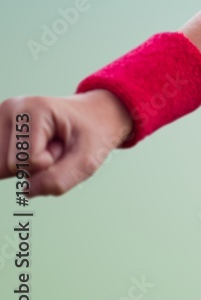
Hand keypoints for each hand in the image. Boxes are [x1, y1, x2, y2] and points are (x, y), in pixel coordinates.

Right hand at [0, 90, 132, 196]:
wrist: (93, 116)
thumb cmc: (92, 135)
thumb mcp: (86, 162)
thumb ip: (57, 181)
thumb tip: (25, 191)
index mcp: (33, 109)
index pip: (27, 161)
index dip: (50, 163)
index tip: (64, 143)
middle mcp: (10, 108)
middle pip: (7, 166)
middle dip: (35, 167)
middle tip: (56, 145)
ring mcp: (1, 117)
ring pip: (1, 168)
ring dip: (27, 166)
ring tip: (47, 146)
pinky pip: (1, 166)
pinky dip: (19, 165)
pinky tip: (35, 147)